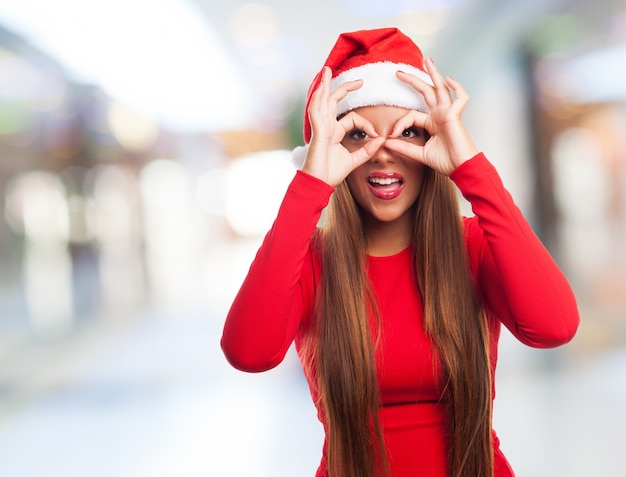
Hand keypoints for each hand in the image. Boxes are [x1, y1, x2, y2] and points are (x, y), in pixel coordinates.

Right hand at [303, 67, 385, 185]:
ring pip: (322, 101)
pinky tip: (321, 88)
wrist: (319, 184)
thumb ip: (367, 151)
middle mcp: (326, 127)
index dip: (366, 124)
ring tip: (327, 70)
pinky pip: (316, 111)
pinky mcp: (317, 132)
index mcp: (334, 132)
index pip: (352, 118)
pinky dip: (318, 99)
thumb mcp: (354, 160)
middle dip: (342, 88)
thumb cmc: (331, 173)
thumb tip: (381, 140)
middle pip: (332, 102)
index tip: (376, 135)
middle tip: (357, 79)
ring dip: (324, 84)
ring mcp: (320, 128)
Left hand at [384, 57, 477, 175]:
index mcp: (432, 123)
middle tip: (398, 72)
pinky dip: (458, 88)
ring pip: (441, 89)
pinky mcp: (456, 116)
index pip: (411, 115)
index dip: (399, 123)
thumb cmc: (446, 162)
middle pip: (426, 92)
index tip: (390, 135)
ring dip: (434, 73)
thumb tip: (386, 142)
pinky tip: (449, 80)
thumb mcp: (420, 154)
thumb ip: (404, 147)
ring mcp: (448, 114)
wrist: (461, 169)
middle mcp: (440, 115)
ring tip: (427, 60)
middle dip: (413, 81)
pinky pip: (461, 98)